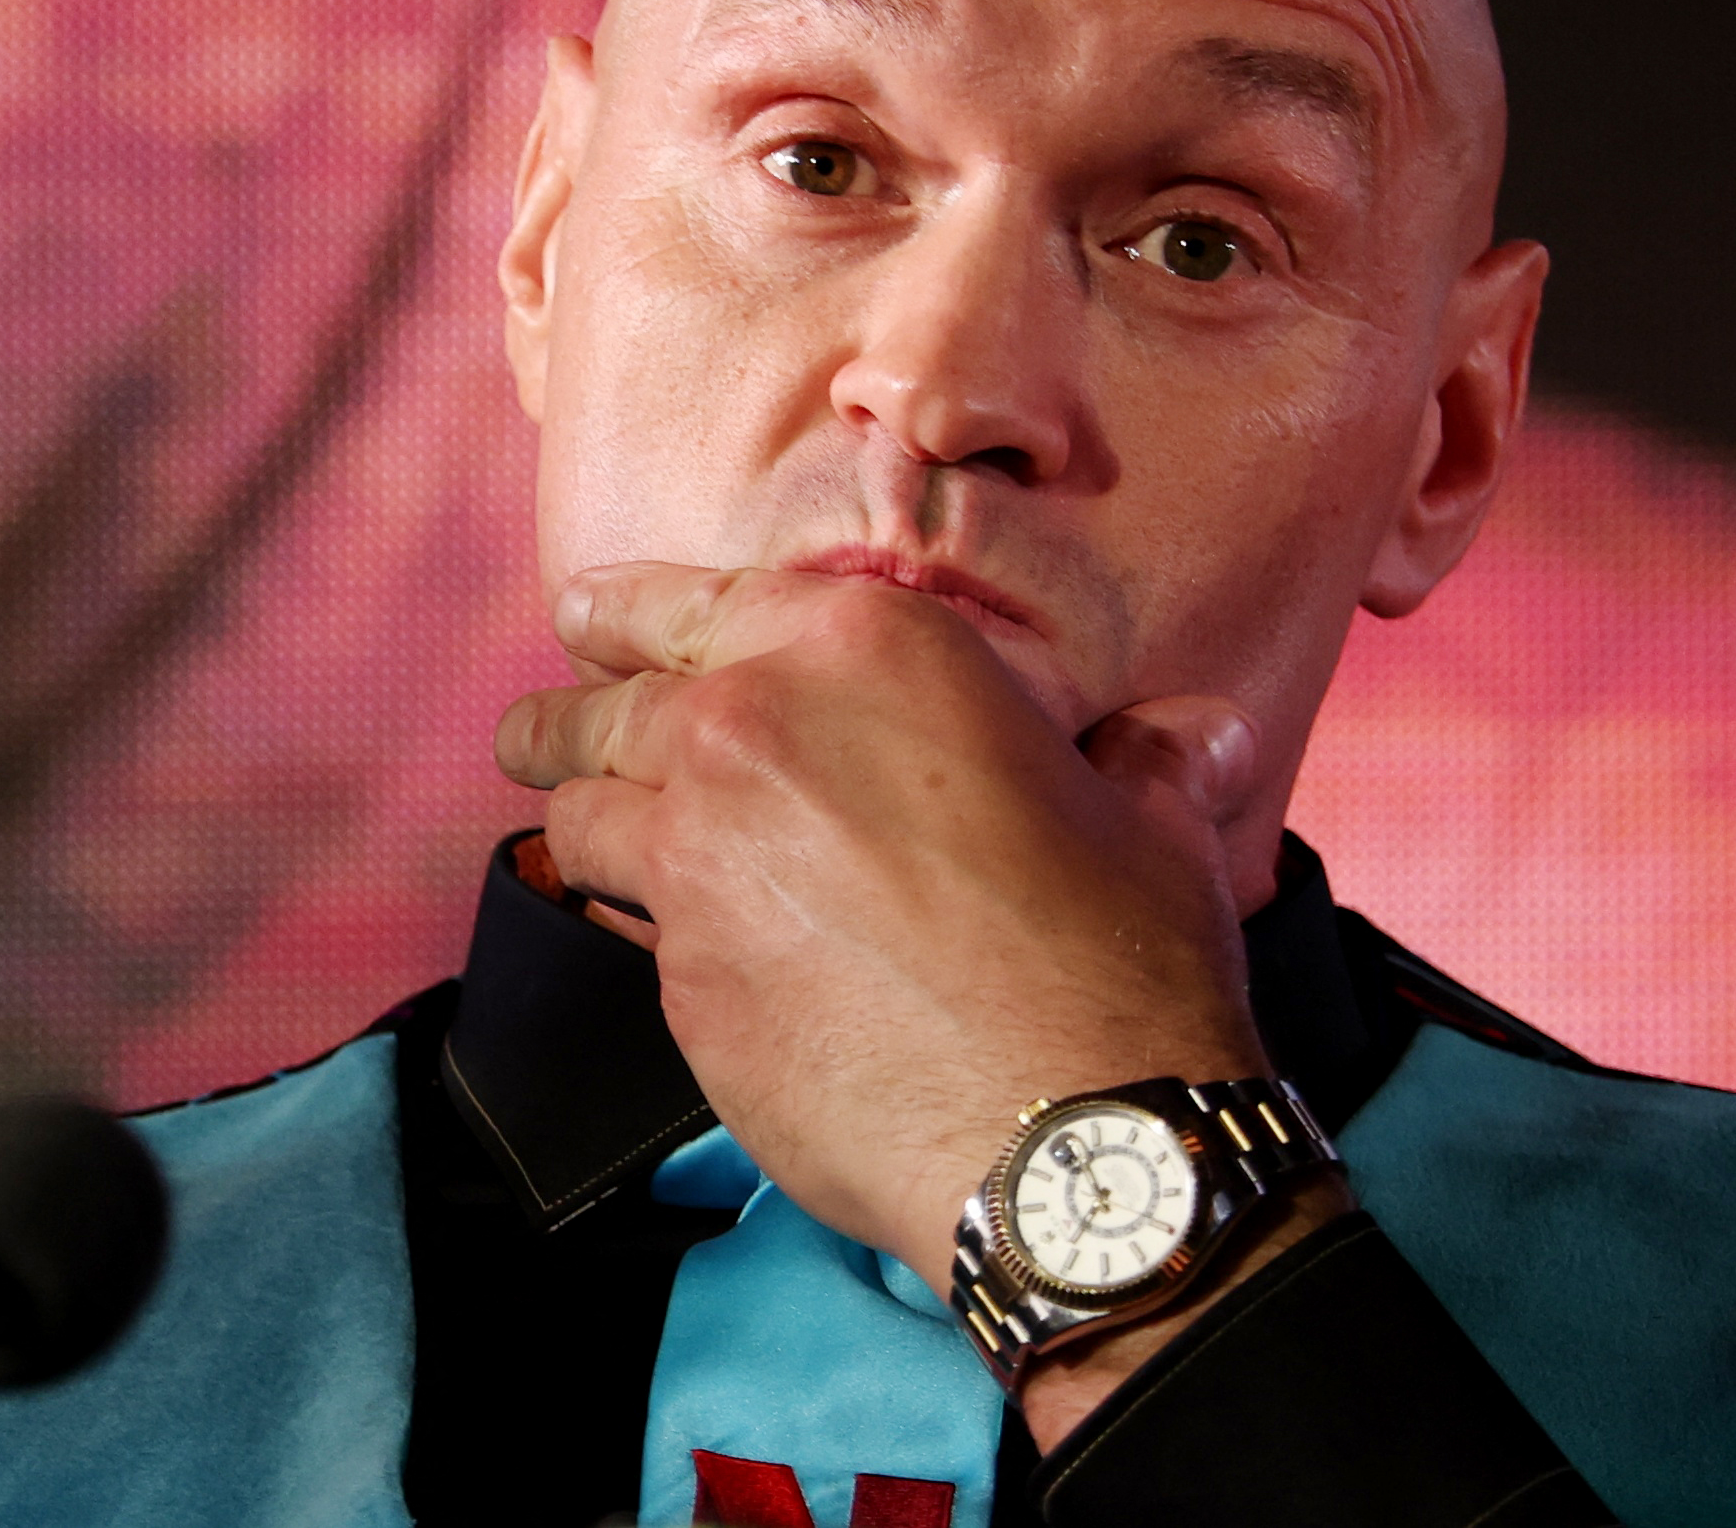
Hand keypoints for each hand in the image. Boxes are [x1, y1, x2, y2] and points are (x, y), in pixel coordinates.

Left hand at [494, 562, 1271, 1309]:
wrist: (1069, 1136)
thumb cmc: (1119, 963)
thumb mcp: (1152, 818)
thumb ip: (1144, 752)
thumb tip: (1190, 734)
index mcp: (862, 648)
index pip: (689, 599)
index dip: (623, 607)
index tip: (585, 615)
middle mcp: (751, 729)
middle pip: (600, 706)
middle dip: (566, 718)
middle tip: (544, 734)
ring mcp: (696, 858)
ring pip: (578, 814)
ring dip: (582, 822)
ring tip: (590, 839)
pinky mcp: (676, 982)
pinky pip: (623, 934)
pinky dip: (638, 930)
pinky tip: (674, 948)